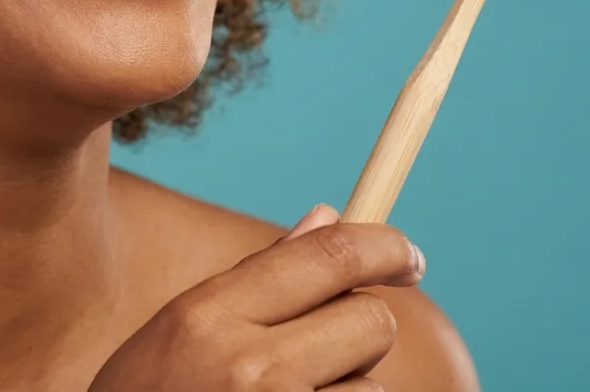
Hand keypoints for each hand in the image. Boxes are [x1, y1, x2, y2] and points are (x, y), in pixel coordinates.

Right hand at [89, 204, 424, 390]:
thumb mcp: (181, 327)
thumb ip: (258, 275)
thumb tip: (328, 215)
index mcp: (211, 314)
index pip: (328, 258)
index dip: (383, 246)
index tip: (408, 254)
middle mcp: (249, 369)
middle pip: (369, 322)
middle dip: (359, 327)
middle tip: (322, 345)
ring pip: (372, 388)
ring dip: (346, 390)